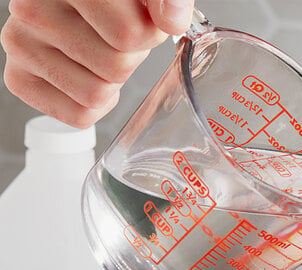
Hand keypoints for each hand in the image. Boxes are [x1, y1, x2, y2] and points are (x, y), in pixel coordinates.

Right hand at [1, 0, 193, 127]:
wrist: (76, 5)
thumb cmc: (116, 1)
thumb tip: (171, 21)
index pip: (128, 35)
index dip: (150, 36)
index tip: (141, 20)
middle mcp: (31, 9)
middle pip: (115, 68)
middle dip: (130, 59)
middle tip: (116, 38)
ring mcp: (19, 44)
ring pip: (97, 95)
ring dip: (112, 83)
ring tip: (100, 52)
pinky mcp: (19, 78)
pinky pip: (80, 115)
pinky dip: (96, 105)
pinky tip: (88, 74)